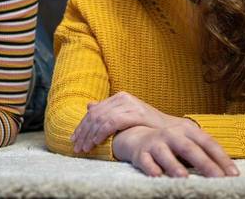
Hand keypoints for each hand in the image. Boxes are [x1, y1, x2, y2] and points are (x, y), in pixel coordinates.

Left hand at [71, 91, 192, 152]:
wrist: (170, 130)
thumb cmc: (148, 126)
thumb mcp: (126, 115)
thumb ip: (108, 110)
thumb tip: (90, 105)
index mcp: (119, 97)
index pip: (95, 110)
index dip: (82, 125)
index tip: (74, 138)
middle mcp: (123, 98)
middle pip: (95, 114)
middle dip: (83, 132)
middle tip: (76, 146)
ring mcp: (129, 104)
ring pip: (101, 118)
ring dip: (89, 135)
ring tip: (84, 148)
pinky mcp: (135, 113)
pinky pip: (111, 122)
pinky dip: (101, 133)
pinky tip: (96, 142)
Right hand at [112, 124, 239, 177]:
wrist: (137, 137)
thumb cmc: (170, 144)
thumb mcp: (188, 142)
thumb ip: (204, 152)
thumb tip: (228, 172)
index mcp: (188, 130)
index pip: (208, 143)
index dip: (222, 158)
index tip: (234, 174)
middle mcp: (172, 134)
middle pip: (190, 149)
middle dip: (205, 164)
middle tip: (218, 178)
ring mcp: (156, 143)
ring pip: (165, 154)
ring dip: (174, 166)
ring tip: (184, 178)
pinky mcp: (141, 154)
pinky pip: (146, 161)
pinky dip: (151, 169)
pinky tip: (157, 176)